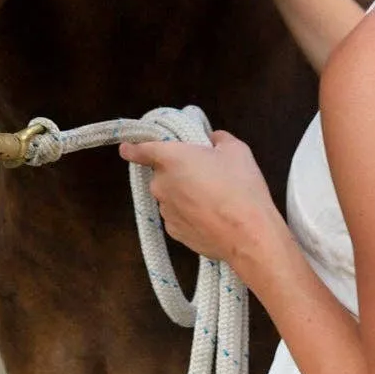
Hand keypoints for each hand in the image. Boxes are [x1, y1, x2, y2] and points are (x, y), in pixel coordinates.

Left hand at [119, 130, 280, 271]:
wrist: (247, 234)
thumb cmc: (240, 186)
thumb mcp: (236, 150)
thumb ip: (218, 139)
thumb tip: (212, 140)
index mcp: (171, 158)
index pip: (141, 150)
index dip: (133, 148)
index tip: (127, 149)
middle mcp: (161, 185)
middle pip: (163, 174)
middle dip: (179, 172)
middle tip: (206, 174)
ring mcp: (165, 211)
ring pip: (171, 196)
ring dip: (184, 194)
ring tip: (213, 200)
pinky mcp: (174, 232)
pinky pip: (177, 216)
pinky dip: (189, 215)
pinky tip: (211, 218)